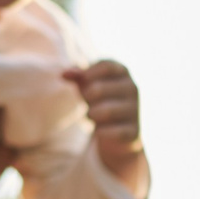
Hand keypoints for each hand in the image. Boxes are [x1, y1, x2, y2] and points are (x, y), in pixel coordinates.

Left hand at [63, 60, 146, 187]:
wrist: (119, 132)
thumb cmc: (100, 100)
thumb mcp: (87, 85)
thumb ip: (77, 76)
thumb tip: (64, 74)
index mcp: (123, 72)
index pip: (106, 66)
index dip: (88, 74)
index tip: (82, 82)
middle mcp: (132, 88)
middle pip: (99, 89)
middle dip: (87, 98)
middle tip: (88, 103)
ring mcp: (135, 109)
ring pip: (105, 111)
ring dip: (92, 115)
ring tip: (93, 116)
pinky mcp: (134, 131)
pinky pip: (111, 131)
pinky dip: (100, 132)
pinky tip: (101, 131)